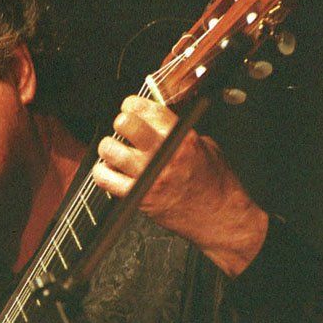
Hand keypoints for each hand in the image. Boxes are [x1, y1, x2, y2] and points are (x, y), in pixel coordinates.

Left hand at [92, 95, 268, 276]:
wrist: (219, 217)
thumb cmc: (215, 183)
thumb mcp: (205, 146)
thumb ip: (180, 131)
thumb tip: (156, 119)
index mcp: (182, 137)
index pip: (147, 109)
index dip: (133, 105)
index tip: (130, 108)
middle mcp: (164, 154)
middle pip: (125, 124)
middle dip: (121, 122)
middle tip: (123, 128)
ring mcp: (149, 176)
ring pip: (110, 150)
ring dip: (108, 147)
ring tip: (113, 150)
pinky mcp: (139, 197)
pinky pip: (106, 180)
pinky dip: (102, 173)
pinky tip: (109, 171)